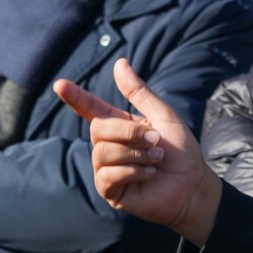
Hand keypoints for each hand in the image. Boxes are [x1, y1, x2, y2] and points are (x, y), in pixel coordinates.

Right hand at [54, 58, 222, 245]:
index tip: (59, 85)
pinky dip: (133, 171)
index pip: (92, 109)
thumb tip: (120, 62)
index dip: (76, 97)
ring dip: (135, 153)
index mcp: (121, 126)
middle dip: (129, 133)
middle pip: (98, 128)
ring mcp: (107, 169)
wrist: (193, 184)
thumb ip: (139, 92)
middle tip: (156, 141)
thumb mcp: (163, 116)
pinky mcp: (110, 190)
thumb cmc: (182, 151)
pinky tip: (149, 174)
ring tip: (156, 158)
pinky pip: (107, 175)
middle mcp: (109, 145)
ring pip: (102, 152)